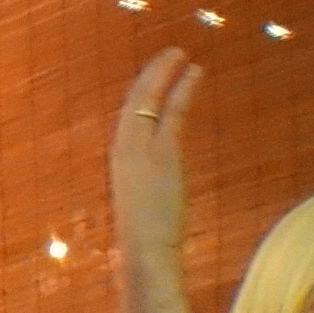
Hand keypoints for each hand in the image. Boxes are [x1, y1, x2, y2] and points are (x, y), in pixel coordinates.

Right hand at [109, 49, 201, 275]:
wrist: (143, 258)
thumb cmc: (143, 247)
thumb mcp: (142, 213)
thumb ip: (147, 195)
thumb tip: (156, 197)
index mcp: (118, 163)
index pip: (128, 119)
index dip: (141, 96)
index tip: (154, 80)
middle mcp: (122, 150)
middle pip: (134, 101)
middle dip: (151, 75)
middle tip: (169, 54)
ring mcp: (139, 150)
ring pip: (148, 99)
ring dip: (164, 73)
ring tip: (180, 54)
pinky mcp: (161, 154)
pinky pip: (171, 111)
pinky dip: (183, 87)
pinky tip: (195, 71)